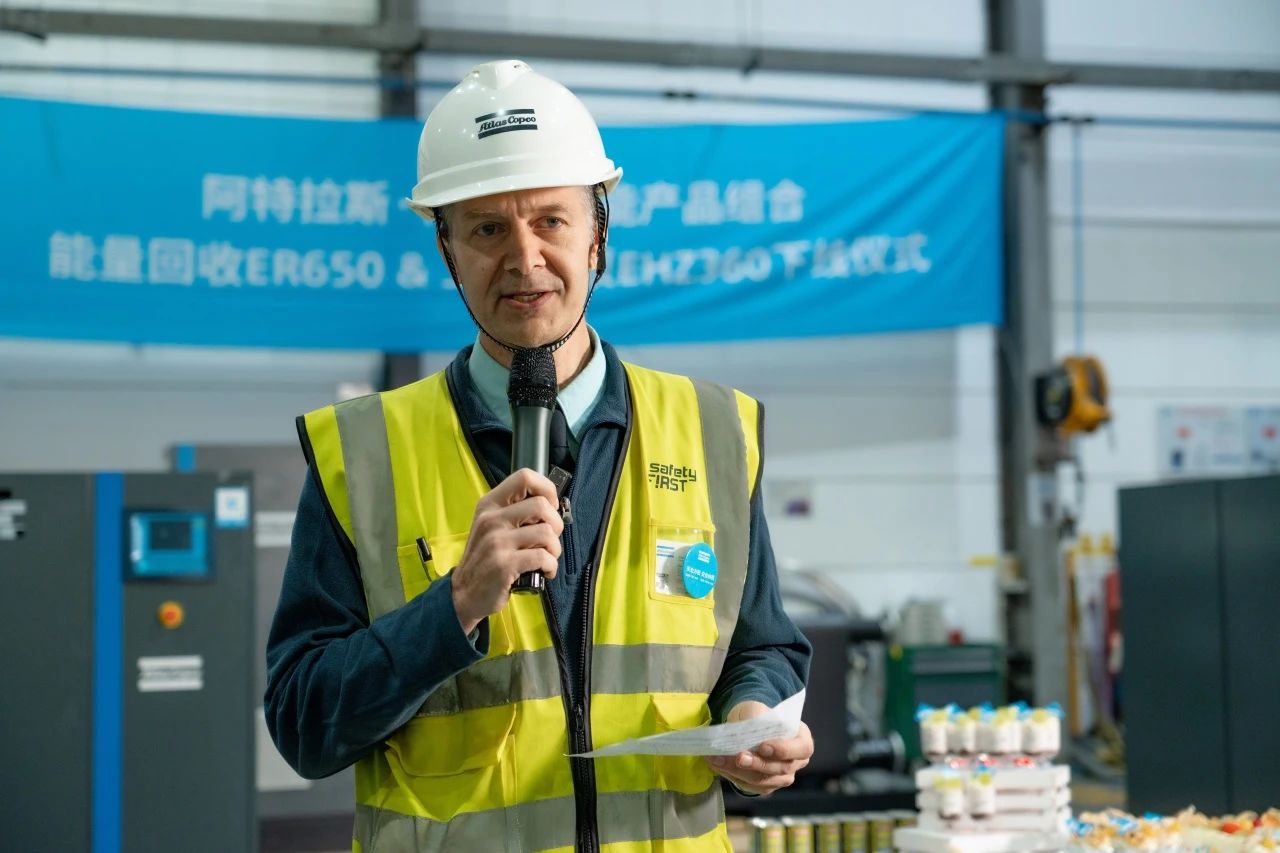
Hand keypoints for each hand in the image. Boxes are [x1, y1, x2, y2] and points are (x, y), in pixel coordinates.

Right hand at [450, 468, 562, 632]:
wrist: (464, 593)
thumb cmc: (485, 559)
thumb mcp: (491, 527)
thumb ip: (515, 512)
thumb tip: (551, 504)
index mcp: (489, 505)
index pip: (524, 476)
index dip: (547, 489)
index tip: (550, 506)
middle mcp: (491, 519)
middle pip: (542, 505)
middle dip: (556, 524)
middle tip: (549, 539)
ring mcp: (497, 542)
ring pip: (547, 532)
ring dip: (555, 548)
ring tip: (547, 557)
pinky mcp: (504, 564)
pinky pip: (543, 557)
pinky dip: (551, 566)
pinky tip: (545, 571)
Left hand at [707, 701, 812, 795]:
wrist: (748, 726)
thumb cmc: (758, 716)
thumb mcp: (759, 709)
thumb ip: (757, 717)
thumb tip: (748, 729)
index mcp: (802, 740)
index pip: (802, 749)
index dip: (783, 750)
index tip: (762, 746)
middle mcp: (796, 762)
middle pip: (780, 769)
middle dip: (757, 764)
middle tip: (739, 756)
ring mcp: (782, 777)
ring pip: (762, 780)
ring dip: (738, 771)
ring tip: (718, 759)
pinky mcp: (765, 786)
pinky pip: (750, 786)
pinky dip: (732, 775)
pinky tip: (718, 765)